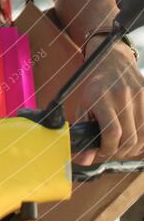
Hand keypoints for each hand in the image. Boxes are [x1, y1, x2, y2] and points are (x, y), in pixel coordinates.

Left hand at [74, 40, 143, 164]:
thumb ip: (82, 131)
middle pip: (129, 138)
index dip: (107, 150)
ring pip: (142, 136)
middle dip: (119, 152)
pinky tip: (134, 140)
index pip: (112, 133)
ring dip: (132, 149)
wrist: (113, 60)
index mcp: (101, 97)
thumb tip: (82, 159)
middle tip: (110, 152)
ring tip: (121, 147)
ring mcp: (139, 96)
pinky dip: (143, 140)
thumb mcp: (84, 103)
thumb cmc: (96, 85)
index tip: (101, 153)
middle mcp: (122, 96)